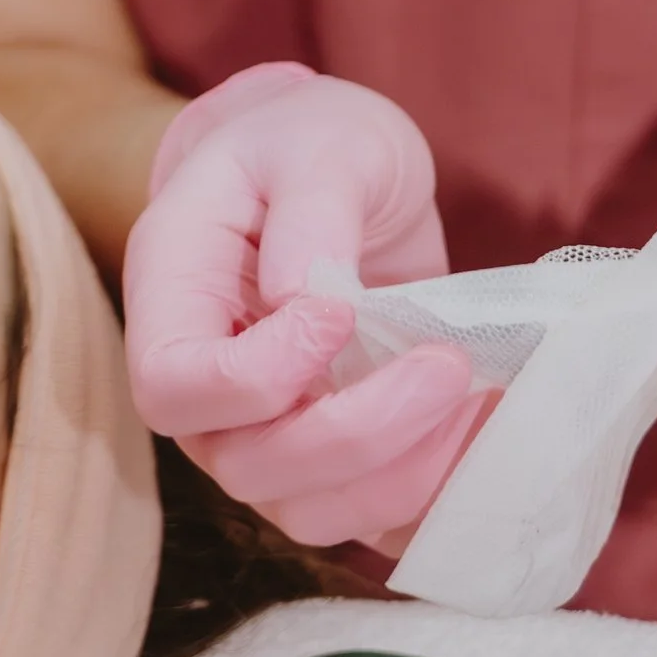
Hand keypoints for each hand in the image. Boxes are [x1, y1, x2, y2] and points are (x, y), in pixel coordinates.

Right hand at [124, 67, 486, 547]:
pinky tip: (484, 433)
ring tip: (473, 399)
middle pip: (245, 466)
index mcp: (173, 292)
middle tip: (447, 364)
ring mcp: (264, 430)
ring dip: (400, 476)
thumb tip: (312, 302)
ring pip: (305, 512)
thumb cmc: (310, 142)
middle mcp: (206, 384)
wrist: (337, 172)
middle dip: (356, 434)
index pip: (172, 387)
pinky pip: (367, 517)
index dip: (257, 377)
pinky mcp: (331, 457)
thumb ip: (314, 209)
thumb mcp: (321, 139)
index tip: (343, 311)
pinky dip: (429, 497)